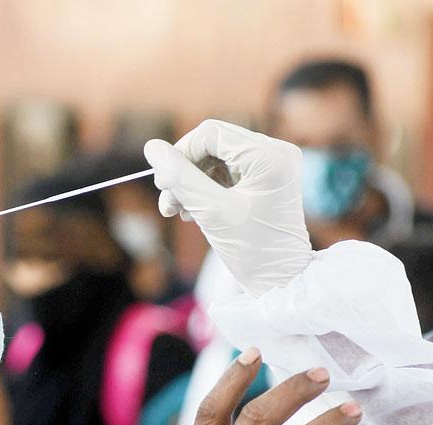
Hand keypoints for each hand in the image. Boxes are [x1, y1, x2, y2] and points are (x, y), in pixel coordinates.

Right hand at [144, 119, 313, 297]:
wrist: (281, 282)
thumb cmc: (252, 252)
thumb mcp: (210, 212)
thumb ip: (180, 177)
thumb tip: (150, 147)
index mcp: (270, 156)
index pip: (210, 134)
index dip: (180, 154)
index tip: (163, 185)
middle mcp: (276, 152)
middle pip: (212, 144)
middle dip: (184, 171)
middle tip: (168, 202)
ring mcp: (271, 164)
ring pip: (215, 158)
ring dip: (191, 182)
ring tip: (177, 211)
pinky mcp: (264, 178)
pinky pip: (225, 171)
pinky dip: (205, 188)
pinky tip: (193, 211)